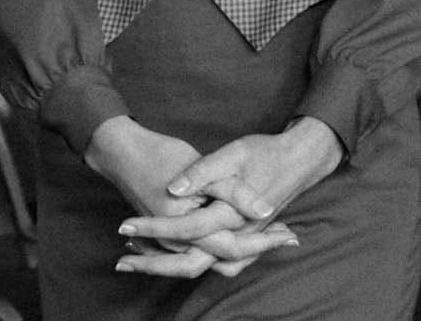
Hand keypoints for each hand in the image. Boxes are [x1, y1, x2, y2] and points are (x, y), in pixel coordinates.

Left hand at [115, 118, 345, 275]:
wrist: (299, 160)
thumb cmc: (265, 153)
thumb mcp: (234, 153)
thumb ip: (203, 172)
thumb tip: (174, 186)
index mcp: (231, 215)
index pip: (184, 230)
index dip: (152, 228)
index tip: (124, 227)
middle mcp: (236, 235)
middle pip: (189, 265)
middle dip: (153, 265)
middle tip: (121, 262)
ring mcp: (240, 241)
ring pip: (200, 267)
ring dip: (167, 266)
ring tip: (136, 257)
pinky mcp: (241, 240)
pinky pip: (211, 262)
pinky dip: (186, 260)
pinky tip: (165, 249)